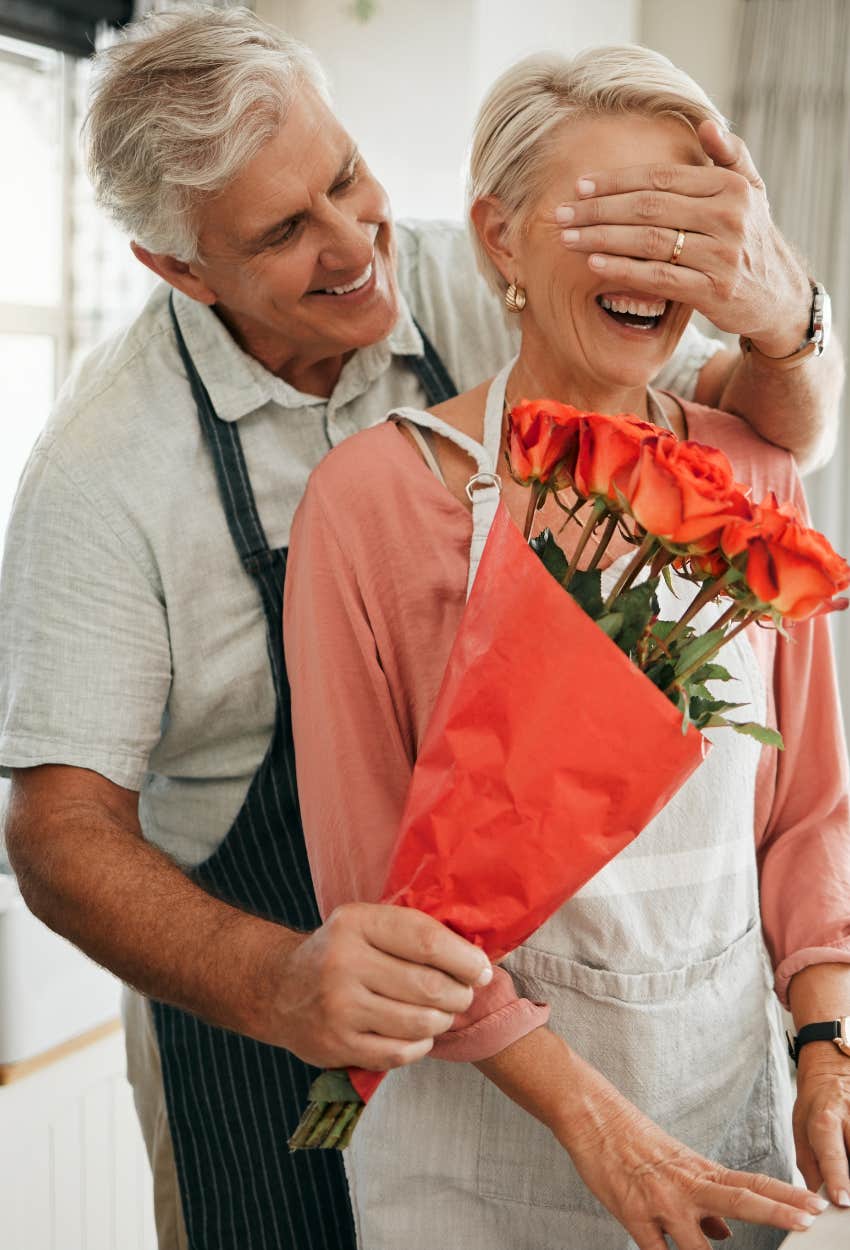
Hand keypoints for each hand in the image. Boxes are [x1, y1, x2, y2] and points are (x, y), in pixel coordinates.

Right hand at [260, 901, 491, 1070]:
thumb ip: (411, 933)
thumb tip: (475, 958)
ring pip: (418, 1023)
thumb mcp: (364, 924)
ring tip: (442, 1015)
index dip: (463, 958)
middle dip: (459, 994)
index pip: (425, 940)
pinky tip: (418, 1035)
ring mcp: (338, 1007)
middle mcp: (343, 963)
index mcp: (356, 923)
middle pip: (428, 986)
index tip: (481, 969)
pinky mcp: (336, 1045)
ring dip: (442, 1021)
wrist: (279, 989)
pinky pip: (399, 1053)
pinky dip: (420, 1046)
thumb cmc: (339, 952)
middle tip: (463, 995)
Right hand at [555, 1061, 825, 1249]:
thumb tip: (726, 1236)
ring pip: (698, 1246)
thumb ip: (704, 1200)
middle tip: (807, 1221)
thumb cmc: (635, 1142)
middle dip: (776, 1212)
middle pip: (740, 1200)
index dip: (784, 1196)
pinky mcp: (633, 1216)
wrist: (594, 1116)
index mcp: (700, 1172)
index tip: (813, 1206)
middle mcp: (687, 1185)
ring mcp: (662, 1202)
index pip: (751, 1185)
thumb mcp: (676, 1165)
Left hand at [556, 120, 810, 356]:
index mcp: (729, 187)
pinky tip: (594, 263)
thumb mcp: (751, 192)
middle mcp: (728, 217)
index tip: (580, 184)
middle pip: (648, 208)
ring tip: (568, 237)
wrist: (779, 295)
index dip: (616, 181)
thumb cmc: (752, 238)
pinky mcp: (713, 291)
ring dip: (601, 238)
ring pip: (648, 242)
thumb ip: (730, 156)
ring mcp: (722, 255)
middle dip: (598, 209)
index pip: (660, 179)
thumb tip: (706, 124)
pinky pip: (658, 277)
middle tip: (560, 213)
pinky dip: (622, 269)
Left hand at [794, 1044, 849, 1206]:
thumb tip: (820, 1203)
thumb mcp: (801, 1132)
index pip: (831, 1153)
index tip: (843, 1201)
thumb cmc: (814, 1107)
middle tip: (847, 1204)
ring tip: (848, 1184)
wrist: (832, 1072)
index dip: (837, 1178)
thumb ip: (812, 1169)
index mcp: (824, 1122)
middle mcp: (849, 1117)